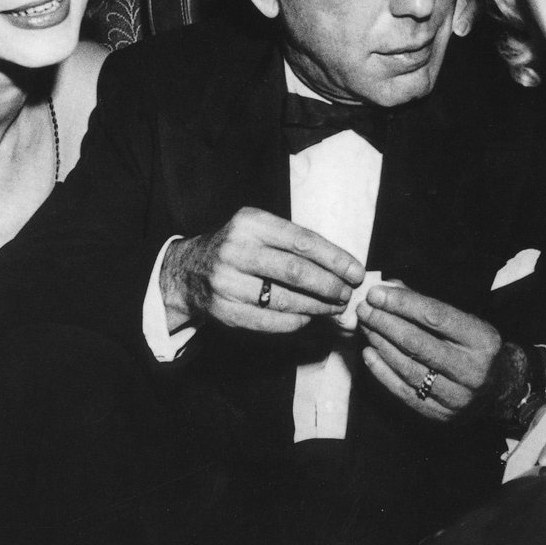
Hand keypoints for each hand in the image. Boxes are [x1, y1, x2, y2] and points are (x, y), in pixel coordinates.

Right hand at [161, 207, 363, 332]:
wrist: (188, 270)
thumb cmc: (239, 248)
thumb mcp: (261, 231)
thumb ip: (297, 245)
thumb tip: (344, 269)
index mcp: (251, 223)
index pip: (303, 241)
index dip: (335, 259)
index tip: (356, 272)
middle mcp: (236, 250)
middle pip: (296, 271)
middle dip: (330, 286)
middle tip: (348, 294)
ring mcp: (227, 282)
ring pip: (285, 300)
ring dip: (318, 307)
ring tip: (335, 308)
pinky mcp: (224, 310)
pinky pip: (270, 321)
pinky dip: (296, 321)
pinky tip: (309, 318)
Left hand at [357, 283, 501, 421]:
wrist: (496, 388)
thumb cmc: (472, 347)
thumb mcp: (462, 321)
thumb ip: (426, 304)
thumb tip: (388, 288)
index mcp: (482, 340)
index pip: (435, 316)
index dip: (402, 303)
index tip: (376, 294)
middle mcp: (473, 370)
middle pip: (417, 343)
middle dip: (384, 323)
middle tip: (364, 310)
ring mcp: (457, 396)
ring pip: (408, 368)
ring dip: (380, 344)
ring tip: (365, 327)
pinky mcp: (440, 414)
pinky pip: (404, 391)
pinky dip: (382, 372)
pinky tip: (369, 353)